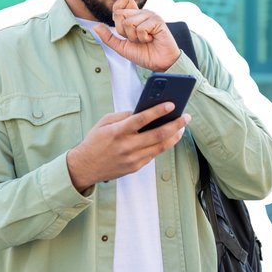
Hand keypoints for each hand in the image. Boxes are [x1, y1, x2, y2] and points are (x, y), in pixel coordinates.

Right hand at [66, 102, 190, 191]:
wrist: (85, 167)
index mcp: (118, 132)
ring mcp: (132, 158)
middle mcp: (127, 146)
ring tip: (182, 128)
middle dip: (175, 124)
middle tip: (186, 117)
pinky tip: (169, 138)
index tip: (171, 104)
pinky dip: (163, 145)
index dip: (158, 111)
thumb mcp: (104, 122)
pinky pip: (153, 155)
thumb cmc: (95, 141)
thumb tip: (143, 111)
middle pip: (158, 134)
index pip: (142, 119)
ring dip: (174, 136)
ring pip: (160, 147)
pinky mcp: (135, 167)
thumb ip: (124, 115)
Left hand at [94, 0, 180, 71]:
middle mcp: (141, 12)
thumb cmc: (144, 54)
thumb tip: (95, 26)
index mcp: (133, 15)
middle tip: (136, 39)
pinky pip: (141, 28)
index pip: (118, 5)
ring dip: (134, 37)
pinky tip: (151, 39)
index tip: (124, 32)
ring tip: (145, 40)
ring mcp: (150, 15)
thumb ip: (108, 37)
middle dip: (124, 32)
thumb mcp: (121, 47)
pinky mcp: (157, 21)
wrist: (160, 63)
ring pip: (129, 22)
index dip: (116, 18)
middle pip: (119, 14)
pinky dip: (143, 38)